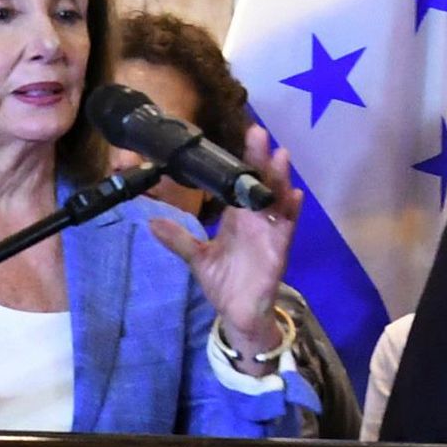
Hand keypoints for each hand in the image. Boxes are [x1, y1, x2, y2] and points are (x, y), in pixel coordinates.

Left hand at [142, 121, 301, 362]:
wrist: (237, 314)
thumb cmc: (224, 283)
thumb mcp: (196, 258)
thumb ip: (178, 239)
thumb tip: (151, 222)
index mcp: (236, 217)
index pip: (239, 183)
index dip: (241, 160)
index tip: (241, 135)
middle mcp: (255, 219)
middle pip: (260, 183)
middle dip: (260, 159)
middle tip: (258, 133)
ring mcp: (269, 232)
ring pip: (277, 199)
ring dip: (279, 179)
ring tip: (280, 155)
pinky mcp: (279, 249)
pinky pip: (287, 228)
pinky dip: (291, 212)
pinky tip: (295, 196)